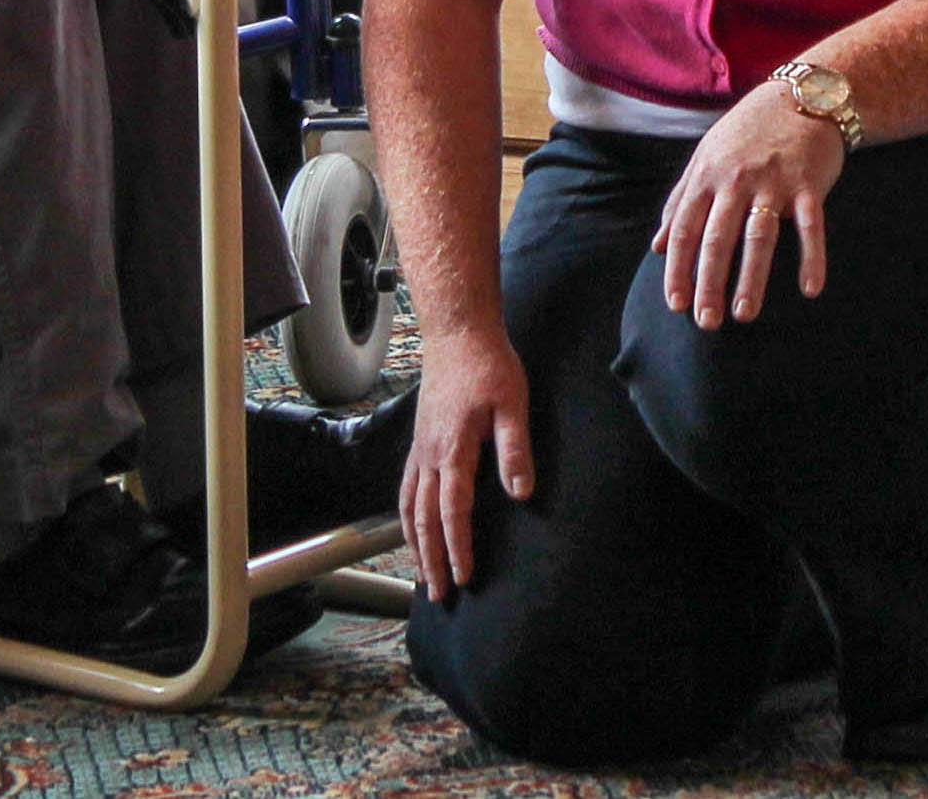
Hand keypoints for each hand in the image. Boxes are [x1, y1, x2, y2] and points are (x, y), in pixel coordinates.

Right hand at [401, 320, 536, 598]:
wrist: (458, 334)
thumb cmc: (488, 366)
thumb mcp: (513, 405)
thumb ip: (515, 450)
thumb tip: (521, 493)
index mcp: (453, 450)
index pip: (453, 511)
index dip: (458, 548)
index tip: (464, 577)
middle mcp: (429, 455)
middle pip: (425, 519)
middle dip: (431, 560)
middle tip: (439, 594)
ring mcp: (420, 449)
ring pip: (410, 507)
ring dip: (415, 544)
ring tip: (421, 575)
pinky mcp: (420, 442)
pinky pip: (407, 488)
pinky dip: (407, 517)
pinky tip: (413, 530)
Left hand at [651, 84, 845, 327]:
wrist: (803, 94)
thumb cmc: (749, 131)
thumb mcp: (707, 156)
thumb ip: (681, 199)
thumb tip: (657, 245)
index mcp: (708, 175)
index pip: (685, 230)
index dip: (677, 269)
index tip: (675, 304)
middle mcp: (737, 180)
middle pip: (717, 239)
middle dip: (709, 283)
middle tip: (706, 322)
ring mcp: (774, 181)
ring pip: (759, 237)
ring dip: (751, 278)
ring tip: (745, 314)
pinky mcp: (810, 184)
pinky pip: (811, 227)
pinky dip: (811, 258)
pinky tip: (810, 289)